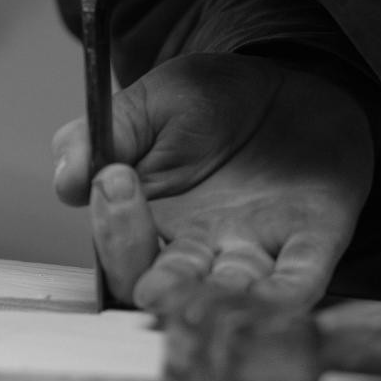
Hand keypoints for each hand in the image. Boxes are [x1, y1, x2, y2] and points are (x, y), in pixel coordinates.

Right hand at [51, 53, 374, 309]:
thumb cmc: (214, 98)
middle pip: (173, 292)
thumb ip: (104, 134)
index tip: (114, 178)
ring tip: (212, 296)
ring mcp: (259, 248)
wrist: (290, 78)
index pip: (121, 254)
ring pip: (233, 294)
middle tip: (156, 278)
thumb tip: (67, 178)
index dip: (114, 230)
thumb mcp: (151, 102)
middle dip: (163, 286)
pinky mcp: (314, 242)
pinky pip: (302, 277)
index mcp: (155, 220)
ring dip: (223, 302)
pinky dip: (291, 294)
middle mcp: (204, 248)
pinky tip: (281, 302)